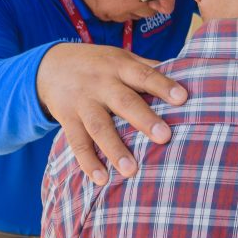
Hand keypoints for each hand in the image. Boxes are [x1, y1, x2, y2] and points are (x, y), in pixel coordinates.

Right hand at [37, 43, 187, 184]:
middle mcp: (101, 83)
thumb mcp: (121, 58)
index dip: (163, 85)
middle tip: (164, 136)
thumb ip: (149, 68)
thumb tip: (189, 74)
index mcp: (120, 66)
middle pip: (124, 102)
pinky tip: (101, 179)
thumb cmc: (99, 65)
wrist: (49, 65)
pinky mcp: (67, 119)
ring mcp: (83, 102)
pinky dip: (88, 162)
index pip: (144, 74)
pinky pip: (77, 142)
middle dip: (144, 119)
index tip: (183, 98)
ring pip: (99, 127)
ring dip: (115, 149)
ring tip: (131, 170)